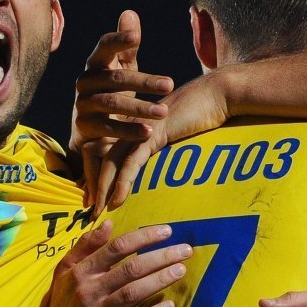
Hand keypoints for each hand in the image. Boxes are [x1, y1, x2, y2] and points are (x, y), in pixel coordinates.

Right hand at [37, 220, 191, 306]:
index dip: (143, 237)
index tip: (167, 231)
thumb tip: (108, 223)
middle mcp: (88, 290)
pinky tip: (169, 306)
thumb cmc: (63, 302)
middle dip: (161, 257)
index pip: (117, 248)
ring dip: (160, 280)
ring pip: (133, 293)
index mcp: (81, 271)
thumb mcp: (65, 271)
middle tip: (186, 250)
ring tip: (181, 270)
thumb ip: (85, 246)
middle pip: (130, 269)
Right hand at [71, 10, 172, 205]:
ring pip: (111, 103)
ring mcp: (83, 103)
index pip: (104, 46)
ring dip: (139, 108)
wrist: (92, 130)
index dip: (118, 39)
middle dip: (144, 81)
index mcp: (96, 63)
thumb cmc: (112, 92)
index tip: (136, 37)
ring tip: (164, 112)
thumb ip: (127, 46)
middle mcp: (86, 81)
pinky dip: (128, 129)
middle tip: (170, 84)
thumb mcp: (121, 69)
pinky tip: (148, 132)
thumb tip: (130, 12)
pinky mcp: (84, 126)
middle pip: (115, 78)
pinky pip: (107, 127)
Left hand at [96, 69, 231, 209]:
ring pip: (111, 162)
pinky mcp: (152, 134)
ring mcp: (139, 129)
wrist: (217, 94)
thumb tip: (164, 165)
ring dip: (102, 189)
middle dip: (93, 184)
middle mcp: (131, 127)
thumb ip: (164, 144)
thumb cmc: (202, 112)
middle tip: (89, 210)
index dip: (96, 172)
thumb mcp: (177, 131)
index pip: (105, 150)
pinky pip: (132, 162)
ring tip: (97, 212)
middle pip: (100, 157)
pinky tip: (117, 201)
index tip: (94, 196)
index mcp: (133, 126)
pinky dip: (122, 183)